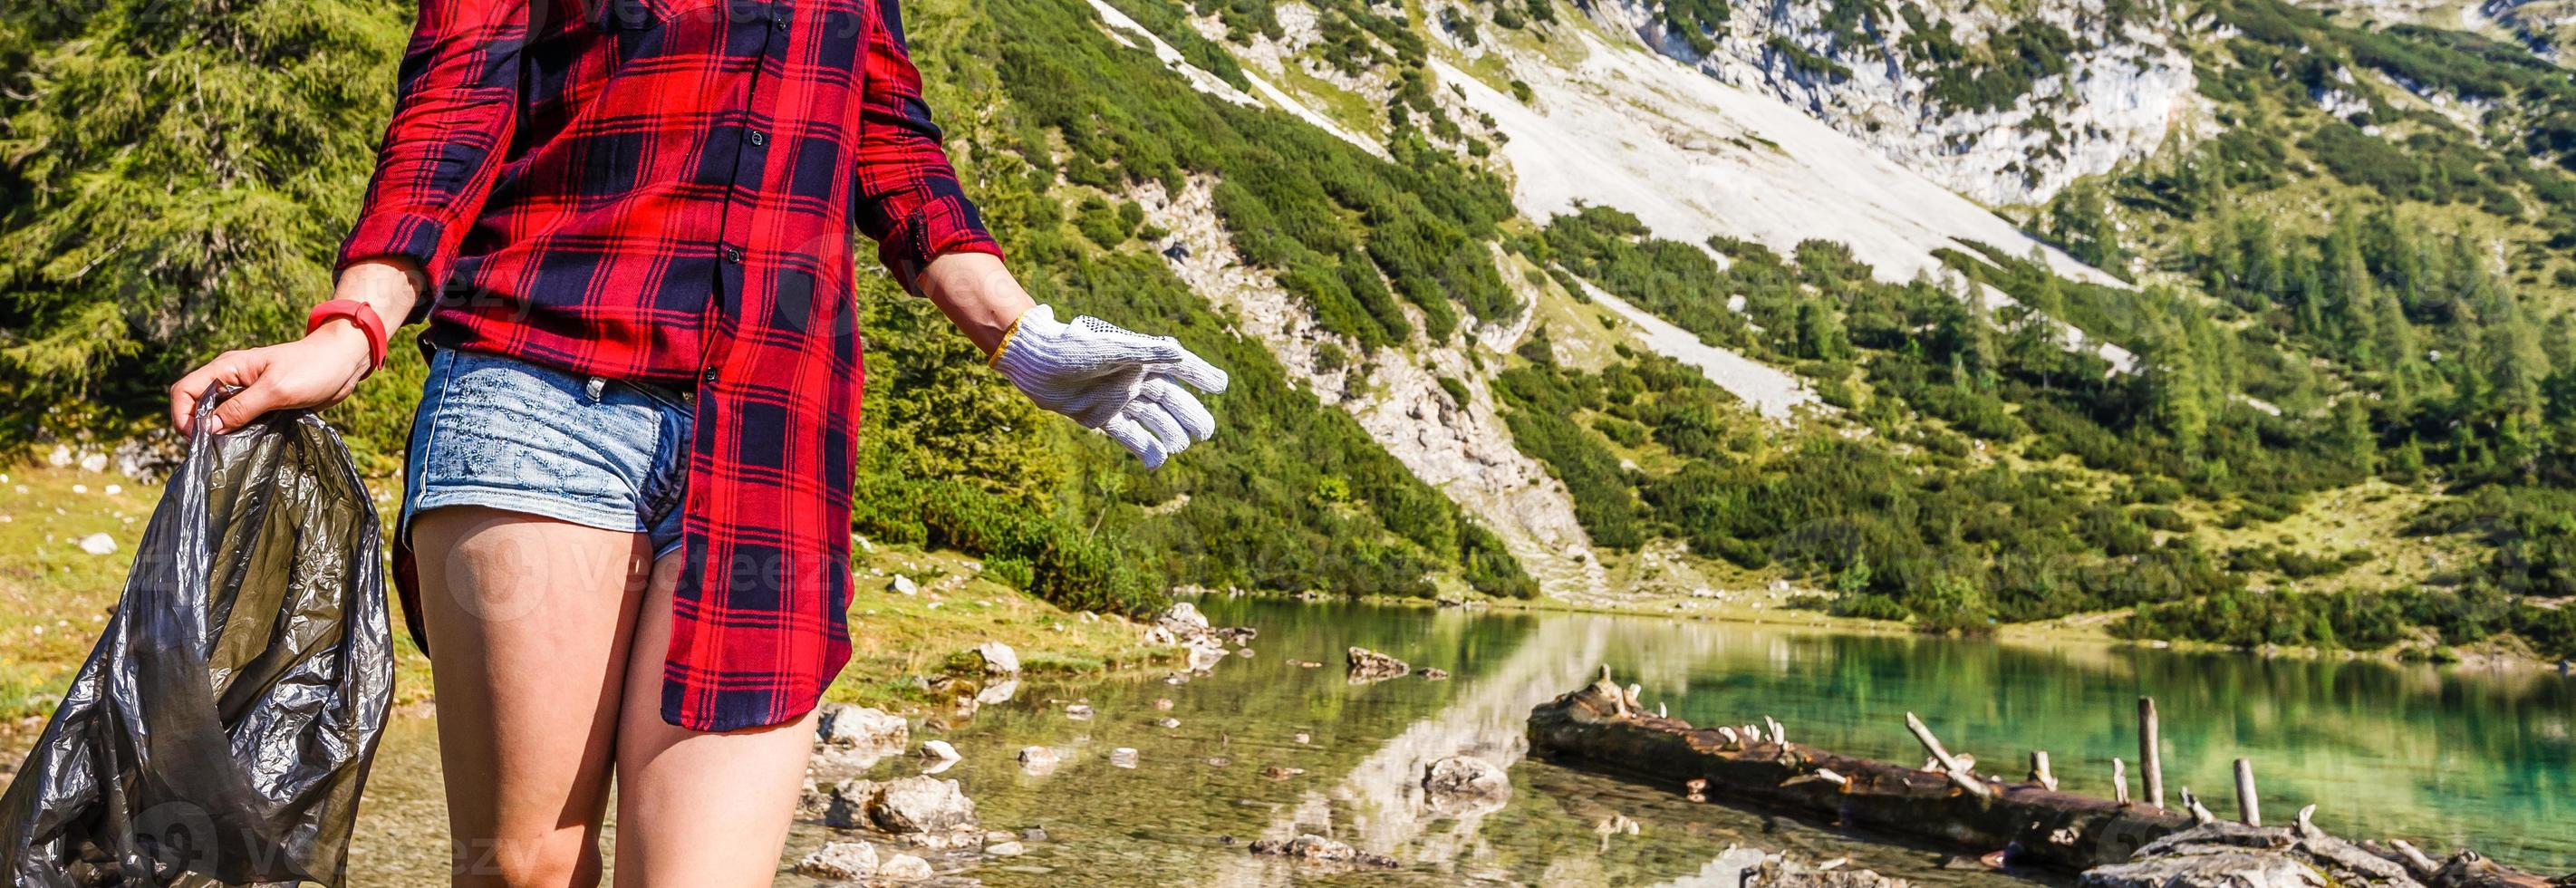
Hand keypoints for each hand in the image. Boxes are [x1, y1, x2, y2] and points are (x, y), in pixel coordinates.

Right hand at [167, 323, 374, 434]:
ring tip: (228, 453)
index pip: (185, 390)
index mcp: (227, 368)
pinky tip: (244, 446)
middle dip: (198, 428)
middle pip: (197, 405)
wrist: (344, 362)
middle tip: (213, 452)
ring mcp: (246, 393)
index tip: (198, 439)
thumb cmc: (313, 369)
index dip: (182, 416)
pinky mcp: (262, 404)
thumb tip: (208, 428)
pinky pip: (239, 421)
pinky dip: (237, 433)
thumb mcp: (276, 389)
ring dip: (218, 433)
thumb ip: (242, 408)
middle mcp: (231, 380)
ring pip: (217, 416)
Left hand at [990, 305, 1228, 467]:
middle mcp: (1132, 378)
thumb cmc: (1073, 348)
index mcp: (1139, 356)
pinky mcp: (1100, 416)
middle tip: (1207, 432)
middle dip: (1188, 414)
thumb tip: (1179, 354)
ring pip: (1151, 419)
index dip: (1200, 374)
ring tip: (1182, 446)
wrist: (1036, 364)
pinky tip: (1158, 463)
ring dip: (1167, 432)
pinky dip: (1142, 448)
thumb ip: (1146, 350)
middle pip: (1168, 399)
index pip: (1178, 366)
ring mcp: (1117, 398)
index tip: (1221, 385)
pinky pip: (1127, 435)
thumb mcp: (1112, 347)